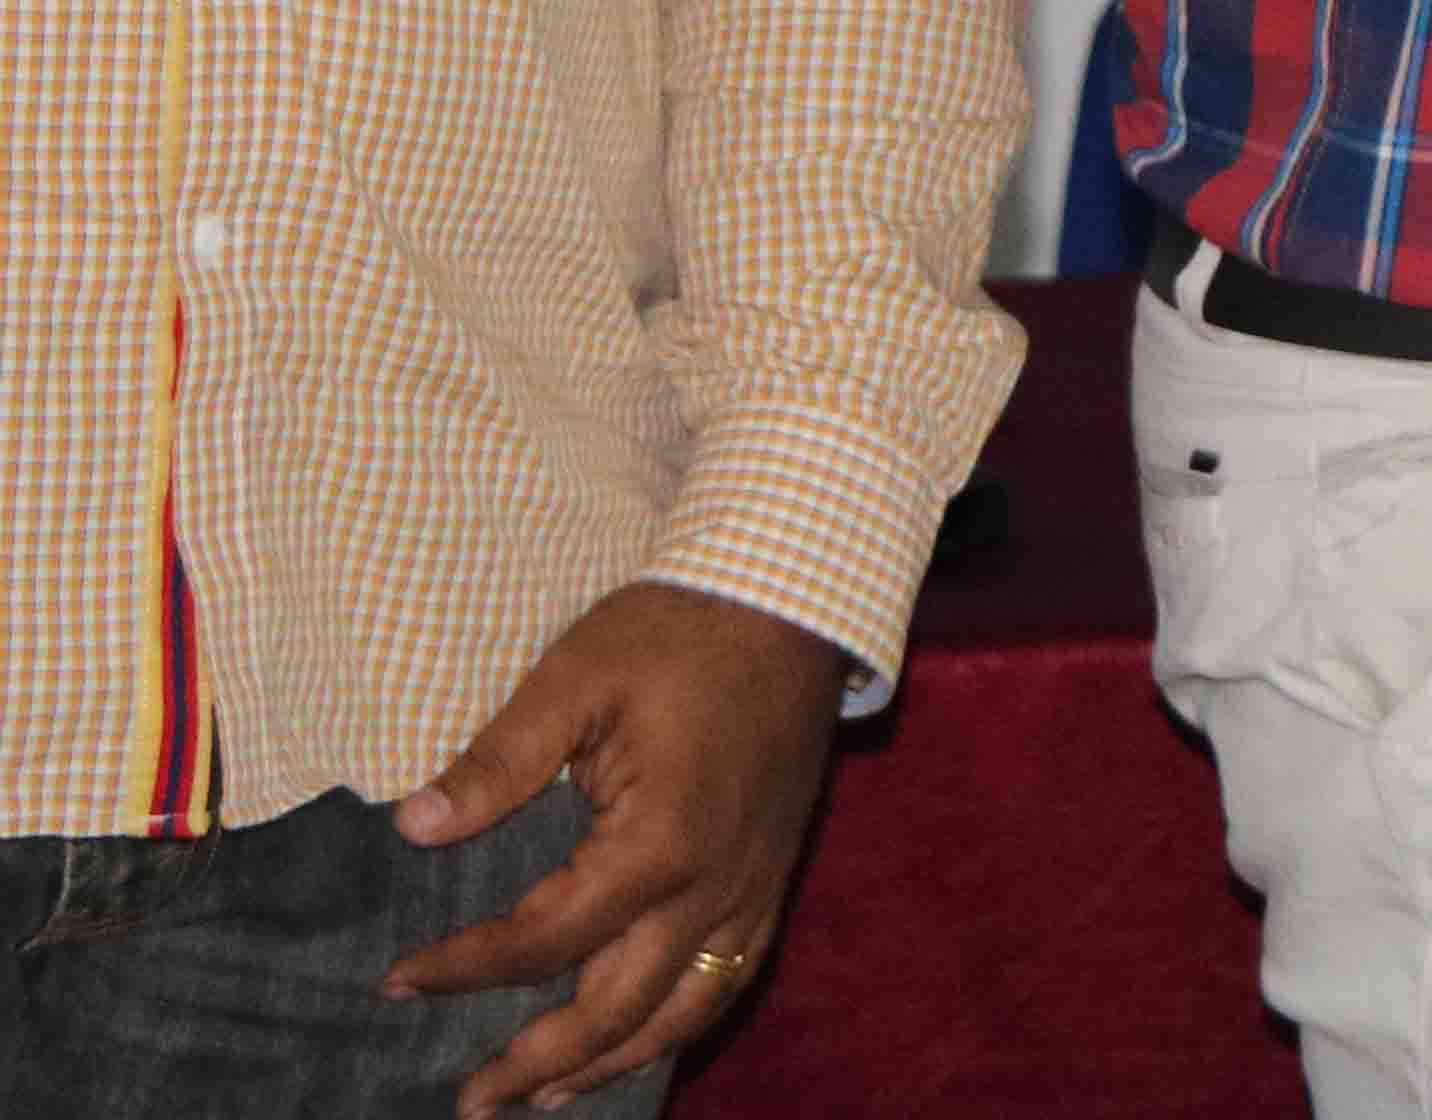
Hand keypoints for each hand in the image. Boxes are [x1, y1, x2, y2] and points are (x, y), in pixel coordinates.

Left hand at [385, 579, 850, 1115]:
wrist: (793, 601)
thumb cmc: (677, 633)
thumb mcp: (574, 677)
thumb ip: (497, 760)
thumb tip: (413, 827)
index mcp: (660, 840)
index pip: (546, 939)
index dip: (465, 967)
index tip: (399, 978)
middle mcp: (713, 884)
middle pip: (618, 1007)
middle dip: (538, 1060)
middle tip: (468, 1098)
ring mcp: (752, 886)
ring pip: (684, 1010)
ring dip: (611, 1062)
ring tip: (545, 1096)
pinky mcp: (773, 875)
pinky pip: (729, 977)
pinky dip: (678, 1024)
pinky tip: (638, 1038)